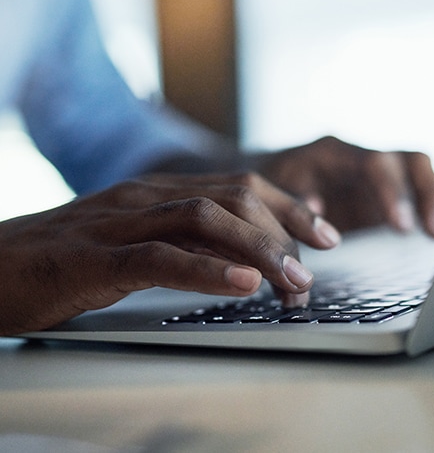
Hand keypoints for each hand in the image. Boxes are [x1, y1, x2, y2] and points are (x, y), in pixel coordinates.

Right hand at [0, 172, 339, 335]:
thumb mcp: (140, 242)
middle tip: (314, 267)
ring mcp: (120, 221)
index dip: (290, 207)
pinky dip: (208, 271)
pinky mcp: (94, 256)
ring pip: (207, 220)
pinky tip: (243, 286)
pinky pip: (162, 258)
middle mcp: (147, 195)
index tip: (325, 232)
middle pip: (236, 197)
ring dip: (258, 251)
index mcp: (161, 190)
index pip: (242, 185)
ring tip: (293, 281)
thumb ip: (188, 240)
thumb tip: (245, 257)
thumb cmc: (71, 258)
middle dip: (285, 231)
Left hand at [258, 136, 433, 236]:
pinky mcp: (391, 196)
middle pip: (411, 163)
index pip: (374, 163)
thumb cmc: (271, 184)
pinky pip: (426, 198)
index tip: (401, 226)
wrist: (271, 176)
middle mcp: (365, 160)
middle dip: (428, 195)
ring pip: (425, 177)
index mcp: (336, 154)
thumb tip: (318, 211)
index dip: (392, 192)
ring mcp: (382, 178)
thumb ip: (292, 200)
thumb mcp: (272, 190)